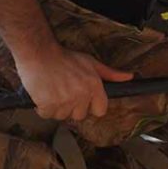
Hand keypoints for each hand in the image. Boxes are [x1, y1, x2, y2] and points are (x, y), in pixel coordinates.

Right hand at [15, 46, 132, 120]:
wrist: (39, 52)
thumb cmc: (65, 58)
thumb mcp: (91, 63)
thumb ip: (110, 73)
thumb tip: (129, 77)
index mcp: (94, 87)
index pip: (100, 111)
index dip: (90, 106)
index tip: (82, 99)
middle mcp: (81, 95)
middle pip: (80, 115)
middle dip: (72, 107)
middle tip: (63, 92)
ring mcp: (65, 101)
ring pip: (62, 116)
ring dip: (56, 108)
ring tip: (53, 91)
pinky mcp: (48, 104)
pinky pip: (47, 115)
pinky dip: (43, 108)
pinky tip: (43, 94)